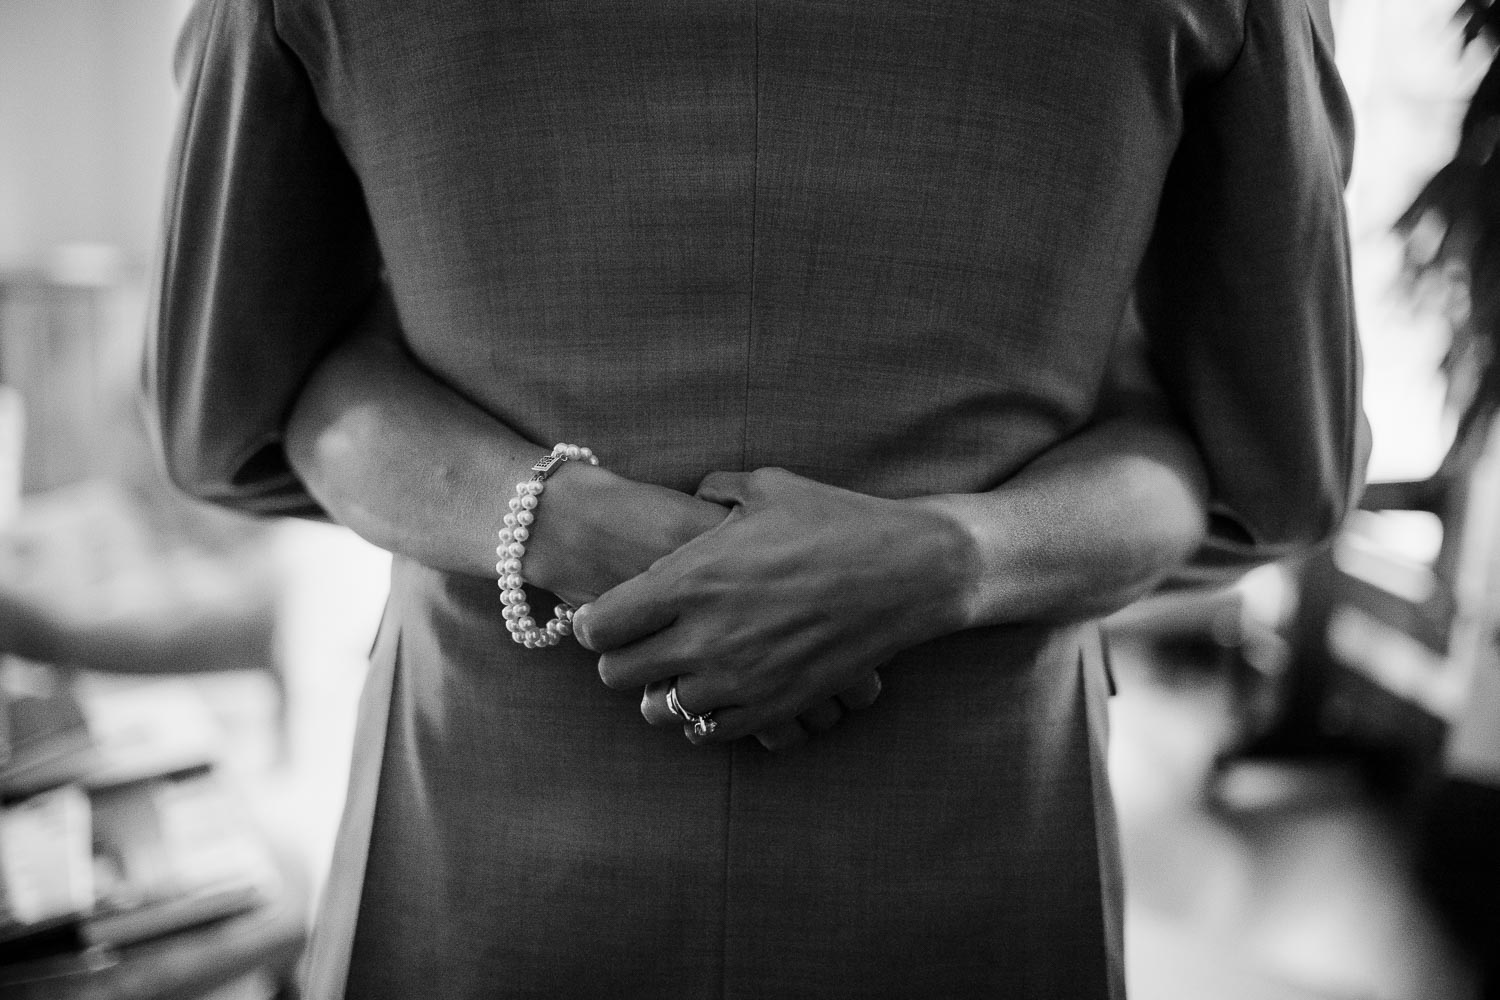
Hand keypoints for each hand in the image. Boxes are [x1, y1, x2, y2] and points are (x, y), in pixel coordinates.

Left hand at [574, 467, 974, 742]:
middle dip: (618, 658)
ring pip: (659, 711)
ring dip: (660, 690)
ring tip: (677, 669)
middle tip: (637, 642)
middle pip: (616, 675)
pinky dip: (704, 716)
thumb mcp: (769, 487)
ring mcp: (740, 680)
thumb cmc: (839, 520)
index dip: (592, 621)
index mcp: (690, 579)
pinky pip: (710, 732)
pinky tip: (718, 690)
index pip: (600, 625)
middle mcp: (704, 636)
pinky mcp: (775, 708)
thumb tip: (696, 495)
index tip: (603, 614)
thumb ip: (716, 491)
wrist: (911, 572)